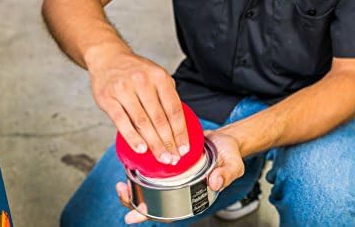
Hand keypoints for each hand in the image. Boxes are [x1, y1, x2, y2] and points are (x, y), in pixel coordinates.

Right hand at [89, 51, 188, 164]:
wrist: (108, 58)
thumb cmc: (136, 71)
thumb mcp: (156, 75)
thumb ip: (167, 96)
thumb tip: (179, 125)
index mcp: (159, 77)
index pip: (174, 109)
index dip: (180, 131)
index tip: (184, 148)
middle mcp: (143, 81)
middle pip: (159, 118)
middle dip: (168, 142)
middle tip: (173, 159)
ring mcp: (124, 90)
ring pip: (142, 122)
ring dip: (153, 143)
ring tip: (161, 157)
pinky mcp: (108, 99)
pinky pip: (122, 122)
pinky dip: (133, 137)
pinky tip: (141, 149)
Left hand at [115, 130, 243, 223]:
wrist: (228, 138)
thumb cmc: (229, 155)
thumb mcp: (232, 165)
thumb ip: (225, 174)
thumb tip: (214, 182)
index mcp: (190, 195)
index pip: (167, 212)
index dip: (148, 214)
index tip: (131, 216)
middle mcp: (178, 186)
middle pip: (152, 199)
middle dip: (133, 198)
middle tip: (122, 189)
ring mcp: (173, 174)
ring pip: (149, 183)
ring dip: (134, 182)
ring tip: (122, 178)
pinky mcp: (171, 156)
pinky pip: (154, 164)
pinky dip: (143, 162)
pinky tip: (133, 155)